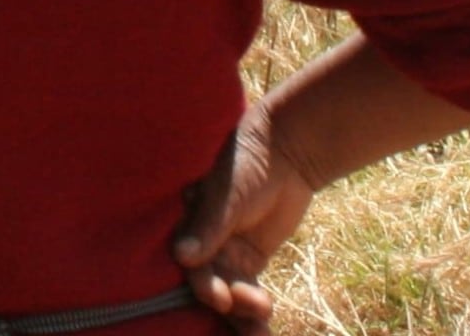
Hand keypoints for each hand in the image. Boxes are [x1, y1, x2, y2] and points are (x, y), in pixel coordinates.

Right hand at [171, 101, 319, 332]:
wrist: (286, 152)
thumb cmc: (247, 162)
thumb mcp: (227, 193)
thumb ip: (208, 226)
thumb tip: (183, 258)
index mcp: (185, 221)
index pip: (187, 260)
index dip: (200, 282)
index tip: (217, 297)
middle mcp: (199, 243)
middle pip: (206, 283)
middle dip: (223, 303)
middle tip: (244, 310)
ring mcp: (224, 254)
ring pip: (228, 294)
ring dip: (241, 314)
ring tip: (260, 328)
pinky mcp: (249, 262)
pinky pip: (248, 292)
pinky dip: (254, 310)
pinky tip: (264, 325)